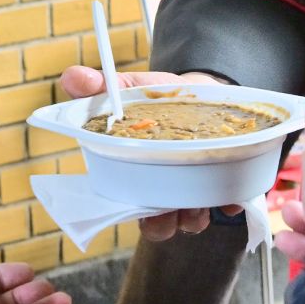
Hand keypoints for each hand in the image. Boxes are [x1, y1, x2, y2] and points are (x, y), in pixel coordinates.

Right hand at [57, 66, 232, 239]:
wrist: (204, 87)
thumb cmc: (161, 96)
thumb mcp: (133, 87)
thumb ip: (103, 87)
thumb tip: (71, 77)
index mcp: (135, 173)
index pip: (128, 207)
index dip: (135, 213)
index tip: (143, 207)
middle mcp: (162, 188)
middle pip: (159, 225)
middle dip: (166, 224)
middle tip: (174, 209)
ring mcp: (192, 187)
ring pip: (192, 220)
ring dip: (197, 217)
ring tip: (205, 200)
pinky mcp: (222, 180)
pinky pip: (228, 201)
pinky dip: (231, 200)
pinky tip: (233, 194)